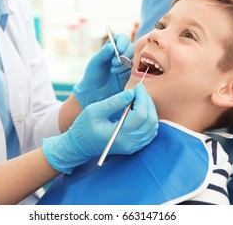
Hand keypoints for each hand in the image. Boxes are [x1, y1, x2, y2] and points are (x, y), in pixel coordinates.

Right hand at [43, 84, 157, 173]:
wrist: (80, 146)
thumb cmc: (83, 127)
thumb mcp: (94, 111)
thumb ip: (114, 102)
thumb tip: (131, 93)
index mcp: (119, 135)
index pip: (140, 115)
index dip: (142, 98)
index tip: (137, 86)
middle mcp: (130, 143)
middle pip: (150, 120)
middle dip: (147, 102)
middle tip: (139, 91)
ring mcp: (133, 146)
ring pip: (153, 126)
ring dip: (150, 110)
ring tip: (139, 99)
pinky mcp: (134, 146)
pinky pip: (150, 132)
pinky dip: (149, 119)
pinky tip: (140, 110)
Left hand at [73, 33, 133, 108]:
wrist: (95, 93)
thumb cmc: (93, 75)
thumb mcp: (95, 63)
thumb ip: (103, 54)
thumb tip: (112, 46)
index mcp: (112, 47)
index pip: (122, 38)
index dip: (123, 42)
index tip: (119, 49)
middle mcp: (121, 54)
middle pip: (131, 48)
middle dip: (124, 55)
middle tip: (114, 63)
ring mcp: (127, 64)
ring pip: (134, 59)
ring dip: (124, 65)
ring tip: (113, 71)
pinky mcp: (131, 74)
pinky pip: (134, 70)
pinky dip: (127, 72)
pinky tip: (118, 76)